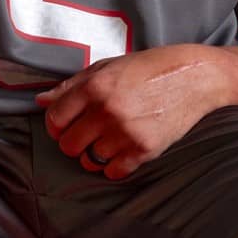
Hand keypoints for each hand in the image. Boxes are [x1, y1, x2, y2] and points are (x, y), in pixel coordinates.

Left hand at [34, 44, 232, 180]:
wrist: (196, 77)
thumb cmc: (151, 67)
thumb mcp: (109, 66)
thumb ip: (72, 85)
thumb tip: (40, 100)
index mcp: (95, 86)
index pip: (54, 119)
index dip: (57, 124)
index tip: (66, 124)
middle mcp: (107, 110)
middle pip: (68, 145)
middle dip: (73, 141)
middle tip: (88, 133)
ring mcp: (126, 132)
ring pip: (89, 161)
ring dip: (93, 154)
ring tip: (108, 140)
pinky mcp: (145, 149)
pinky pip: (113, 172)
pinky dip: (113, 165)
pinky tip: (122, 150)